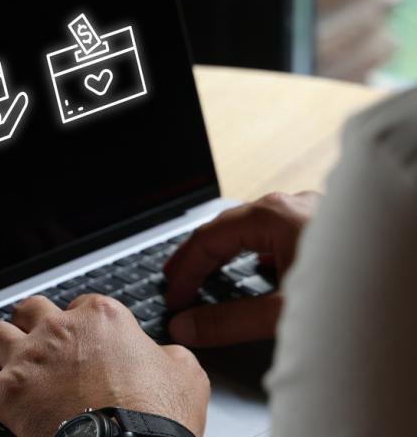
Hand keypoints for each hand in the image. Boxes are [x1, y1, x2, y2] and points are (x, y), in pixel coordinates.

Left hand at [0, 294, 208, 436]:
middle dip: (28, 325)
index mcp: (102, 318)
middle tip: (32, 341)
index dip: (80, 323)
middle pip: (29, 311)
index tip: (80, 340)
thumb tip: (164, 355)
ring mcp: (30, 360)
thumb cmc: (158, 417)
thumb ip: (169, 356)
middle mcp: (60, 331)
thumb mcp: (186, 376)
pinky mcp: (7, 394)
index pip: (82, 305)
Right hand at [164, 191, 319, 346]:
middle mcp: (289, 205)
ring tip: (209, 269)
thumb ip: (229, 322)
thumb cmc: (359, 293)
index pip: (207, 239)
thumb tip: (186, 327)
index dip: (184, 271)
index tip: (173, 299)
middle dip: (198, 256)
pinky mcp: (329, 228)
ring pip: (255, 228)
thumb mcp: (283, 313)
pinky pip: (280, 233)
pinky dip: (257, 250)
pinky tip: (261, 263)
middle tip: (176, 280)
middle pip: (227, 228)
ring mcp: (312, 212)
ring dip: (227, 251)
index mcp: (271, 216)